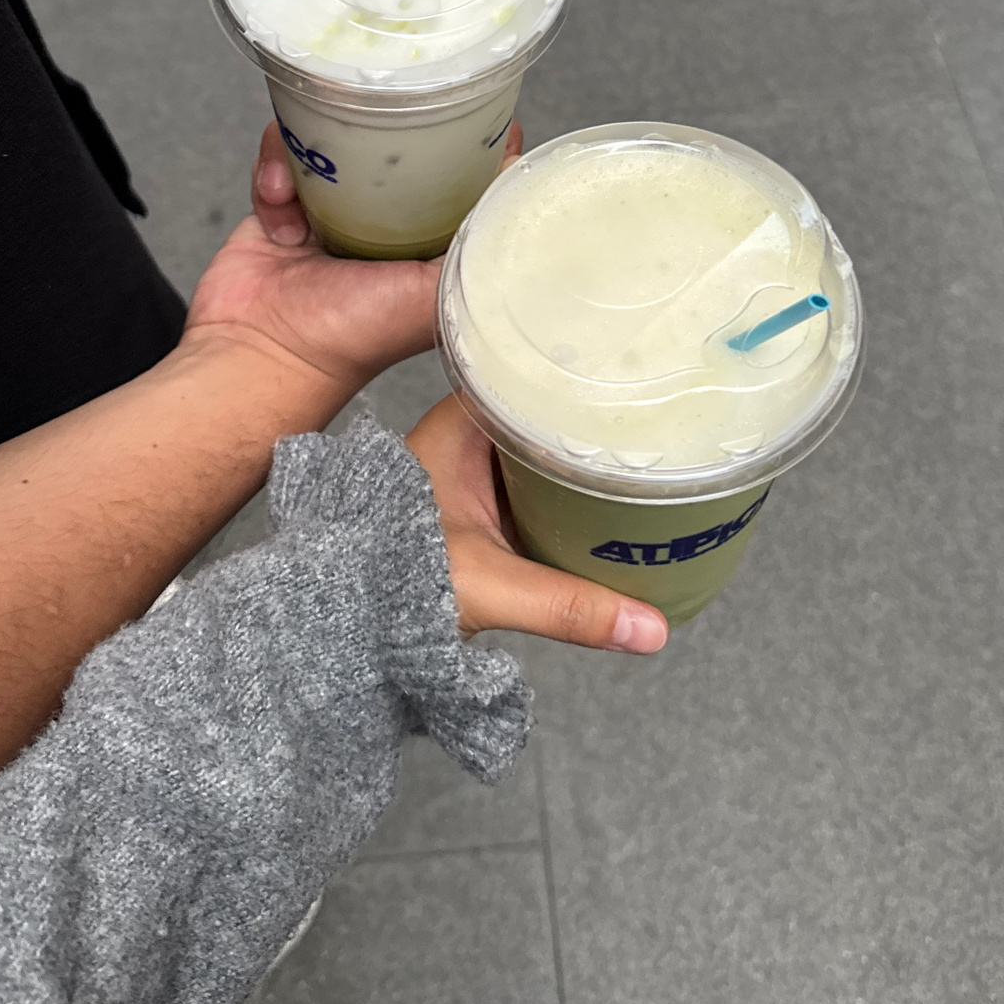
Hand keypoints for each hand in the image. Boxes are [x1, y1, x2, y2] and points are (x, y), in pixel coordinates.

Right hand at [184, 118, 524, 407]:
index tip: (465, 110)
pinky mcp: (278, 208)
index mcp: (425, 247)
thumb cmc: (353, 338)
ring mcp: (326, 215)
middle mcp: (380, 229)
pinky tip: (277, 202)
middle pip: (391, 155)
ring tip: (302, 177)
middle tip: (371, 116)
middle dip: (380, 134)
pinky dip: (274, 172)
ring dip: (314, 151)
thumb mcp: (434, 290)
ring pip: (331, 147)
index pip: (453, 181)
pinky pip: (279, 160)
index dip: (461, 147)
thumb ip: (476, 241)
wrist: (262, 353)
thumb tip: (511, 183)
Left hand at [407, 396, 668, 654]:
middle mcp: (466, 438)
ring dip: (584, 463)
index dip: (582, 376)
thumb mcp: (490, 588)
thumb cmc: (388, 584)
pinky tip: (611, 504)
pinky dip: (570, 495)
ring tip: (647, 456)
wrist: (345, 623)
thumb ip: (568, 606)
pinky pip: (539, 487)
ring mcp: (475, 473)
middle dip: (595, 423)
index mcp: (458, 425)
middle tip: (657, 419)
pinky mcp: (482, 507)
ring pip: (544, 453)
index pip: (529, 375)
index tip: (633, 379)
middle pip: (545, 414)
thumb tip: (651, 627)